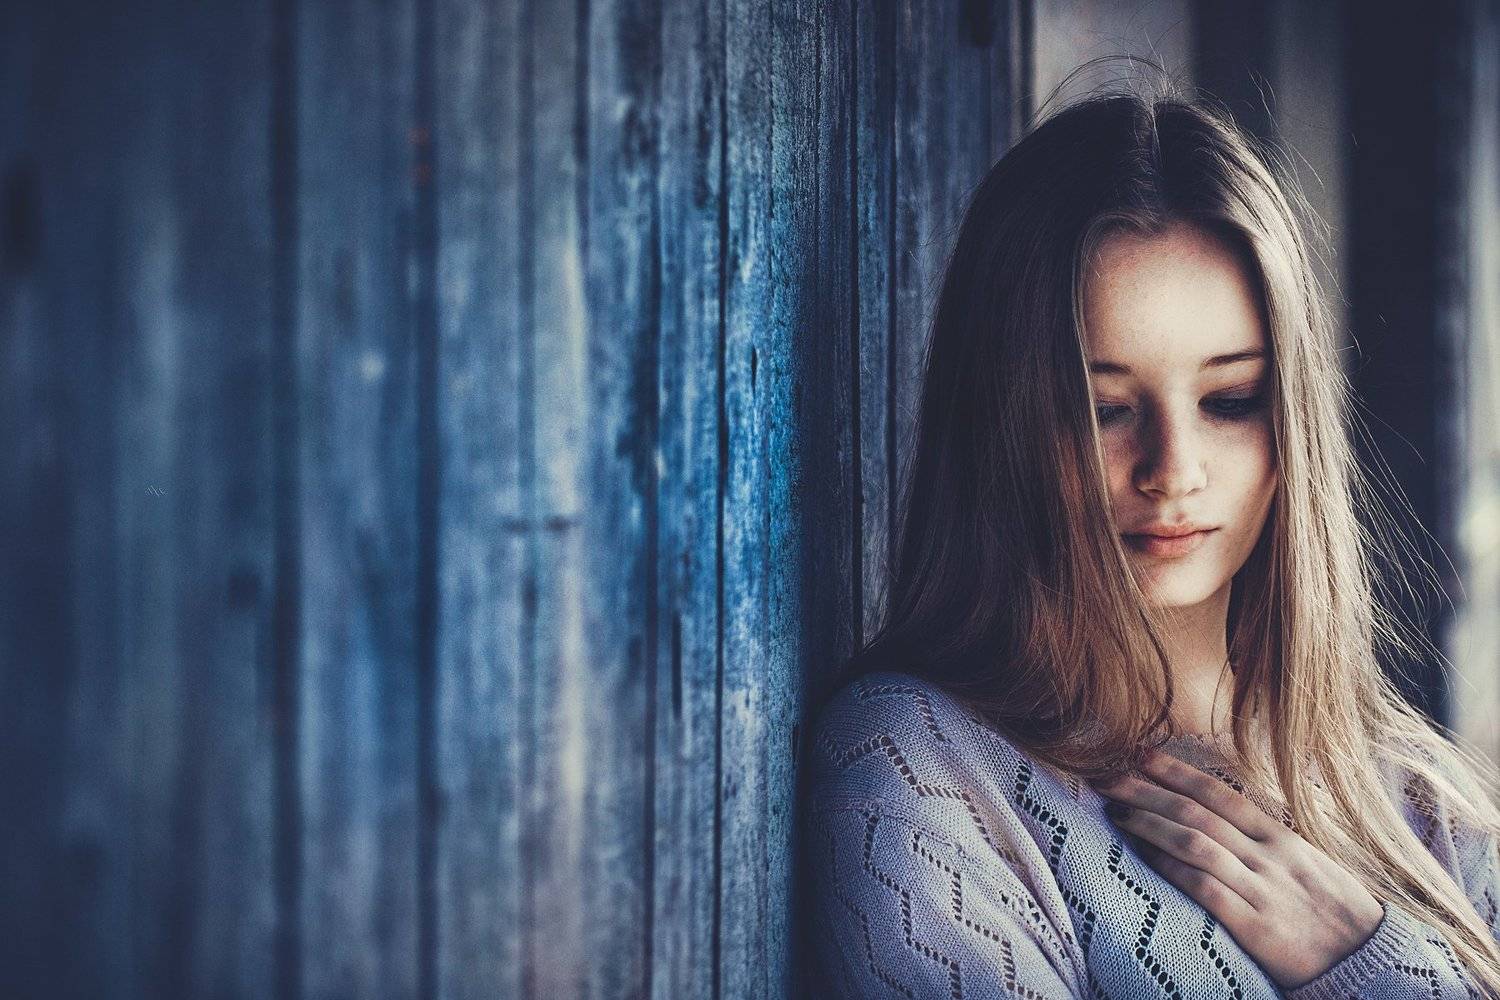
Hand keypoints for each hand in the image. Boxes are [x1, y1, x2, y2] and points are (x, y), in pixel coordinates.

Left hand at [1091, 749, 1385, 990]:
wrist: (1370, 962)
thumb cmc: (1334, 912)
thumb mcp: (1306, 864)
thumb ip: (1266, 841)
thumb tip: (1221, 815)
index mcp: (1282, 838)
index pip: (1220, 794)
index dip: (1177, 771)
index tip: (1141, 753)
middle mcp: (1269, 857)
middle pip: (1197, 813)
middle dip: (1148, 791)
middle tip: (1109, 777)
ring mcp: (1261, 889)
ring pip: (1195, 842)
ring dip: (1149, 824)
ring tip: (1116, 813)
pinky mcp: (1255, 926)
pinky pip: (1204, 887)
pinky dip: (1168, 866)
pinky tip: (1141, 855)